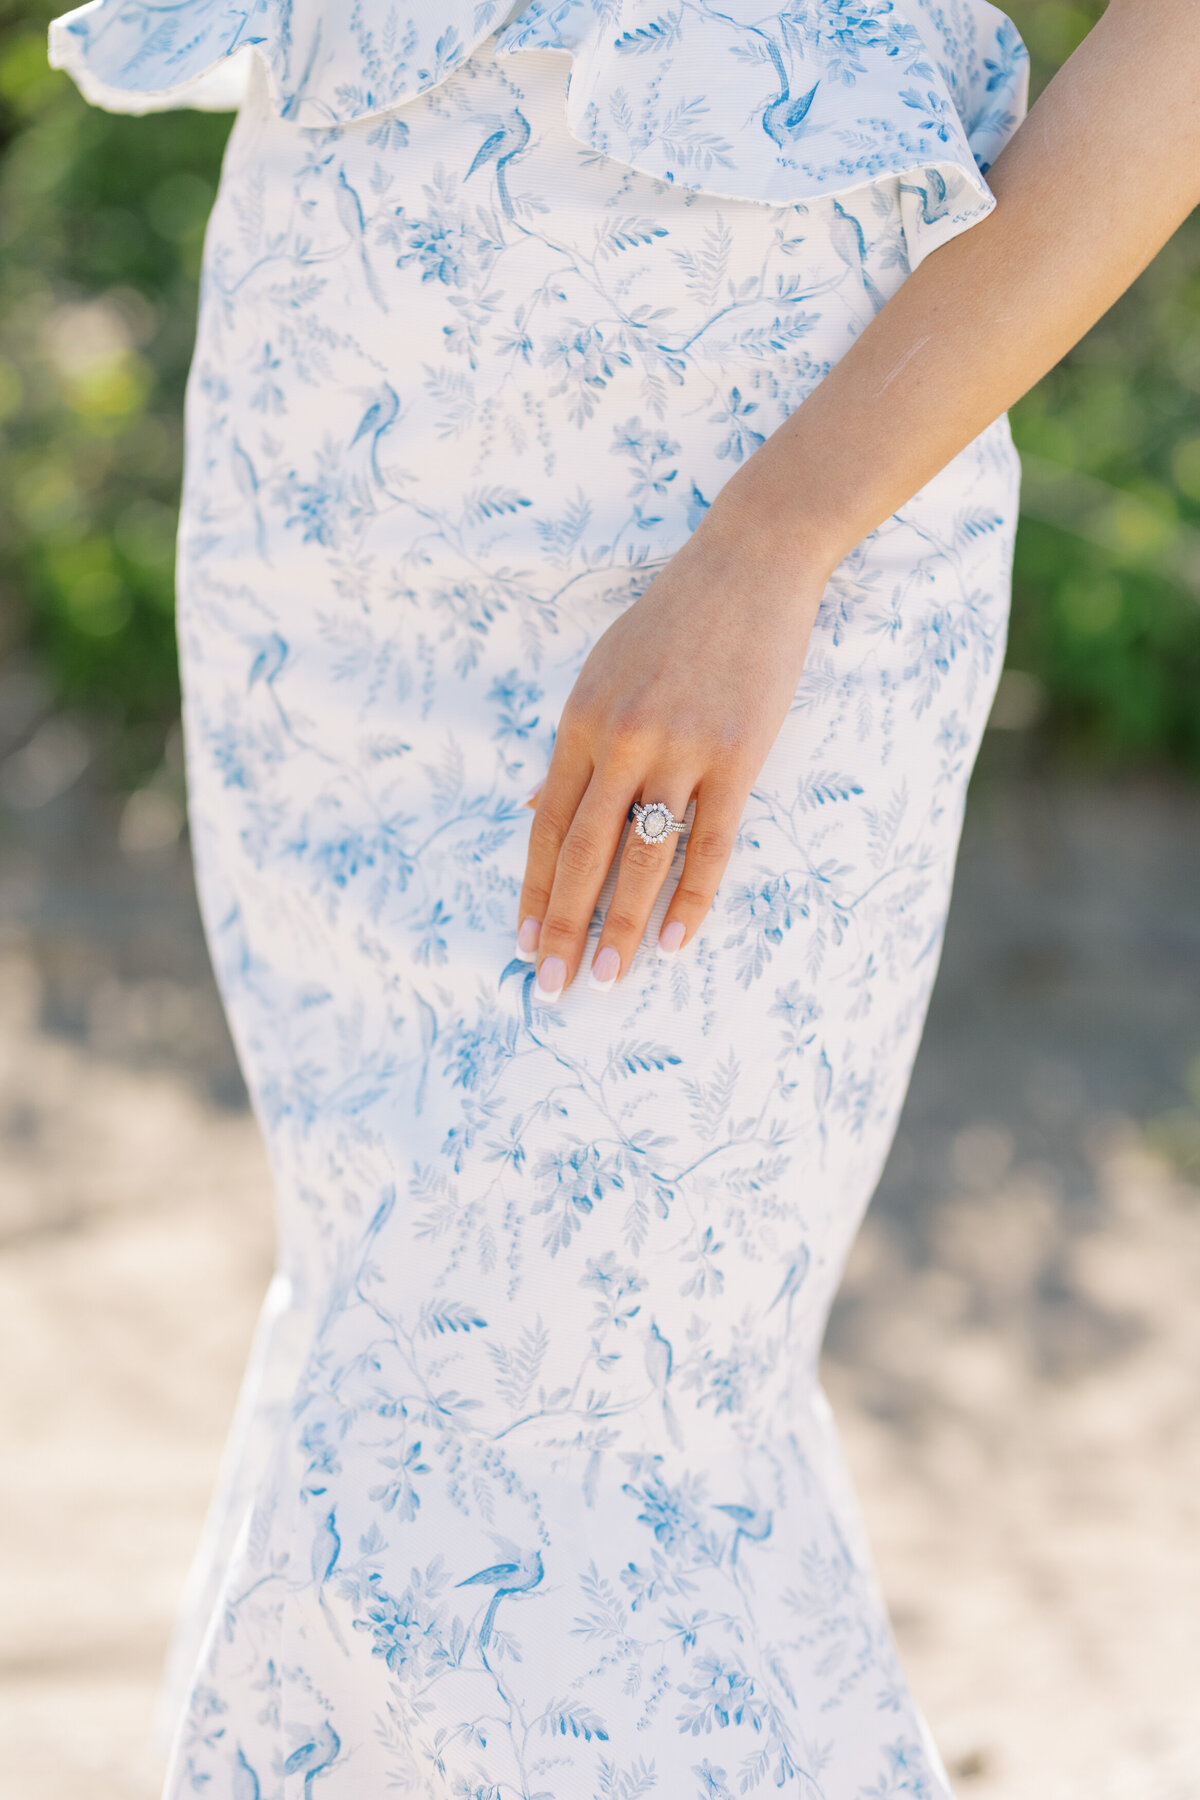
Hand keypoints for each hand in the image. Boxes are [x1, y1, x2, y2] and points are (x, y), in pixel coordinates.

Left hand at [514, 500, 830, 1000]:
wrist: (749, 564)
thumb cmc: (672, 620)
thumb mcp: (602, 675)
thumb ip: (574, 749)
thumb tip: (538, 811)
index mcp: (580, 724)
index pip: (547, 828)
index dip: (534, 892)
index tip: (524, 943)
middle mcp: (621, 742)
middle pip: (583, 855)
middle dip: (565, 928)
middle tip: (553, 987)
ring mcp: (680, 751)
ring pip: (643, 859)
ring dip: (623, 926)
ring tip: (609, 978)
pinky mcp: (738, 756)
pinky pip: (711, 845)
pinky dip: (693, 898)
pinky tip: (677, 940)